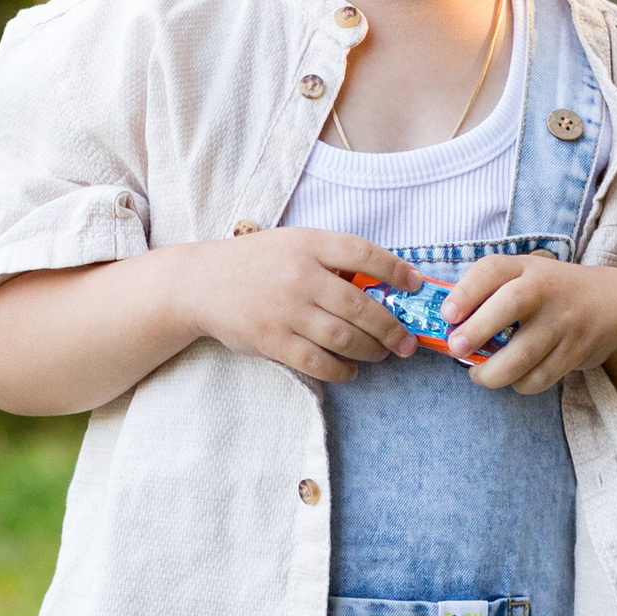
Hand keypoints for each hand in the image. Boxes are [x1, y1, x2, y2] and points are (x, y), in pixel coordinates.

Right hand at [185, 225, 423, 386]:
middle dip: (391, 327)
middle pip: (360, 305)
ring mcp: (286, 310)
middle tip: (405, 341)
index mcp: (308, 244)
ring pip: (344, 338)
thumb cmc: (256, 263)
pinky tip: (350, 370)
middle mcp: (299, 276)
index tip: (415, 285)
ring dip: (371, 350)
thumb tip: (382, 284)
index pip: (363, 253)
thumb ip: (330, 258)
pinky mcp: (272, 340)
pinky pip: (318, 362)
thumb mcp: (292, 244)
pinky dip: (342, 371)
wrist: (201, 283)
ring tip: (381, 354)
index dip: (396, 270)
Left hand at [443, 255, 616, 398]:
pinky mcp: (575, 351)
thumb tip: (441, 321)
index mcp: (524, 267)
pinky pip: (541, 377)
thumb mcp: (524, 276)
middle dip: (477, 330)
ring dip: (494, 372)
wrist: (612, 303)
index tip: (446, 315)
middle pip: (509, 306)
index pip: (491, 270)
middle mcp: (545, 289)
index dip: (465, 292)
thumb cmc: (550, 291)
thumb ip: (488, 291)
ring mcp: (563, 321)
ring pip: (524, 354)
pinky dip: (521, 384)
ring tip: (477, 375)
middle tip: (456, 348)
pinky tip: (513, 378)